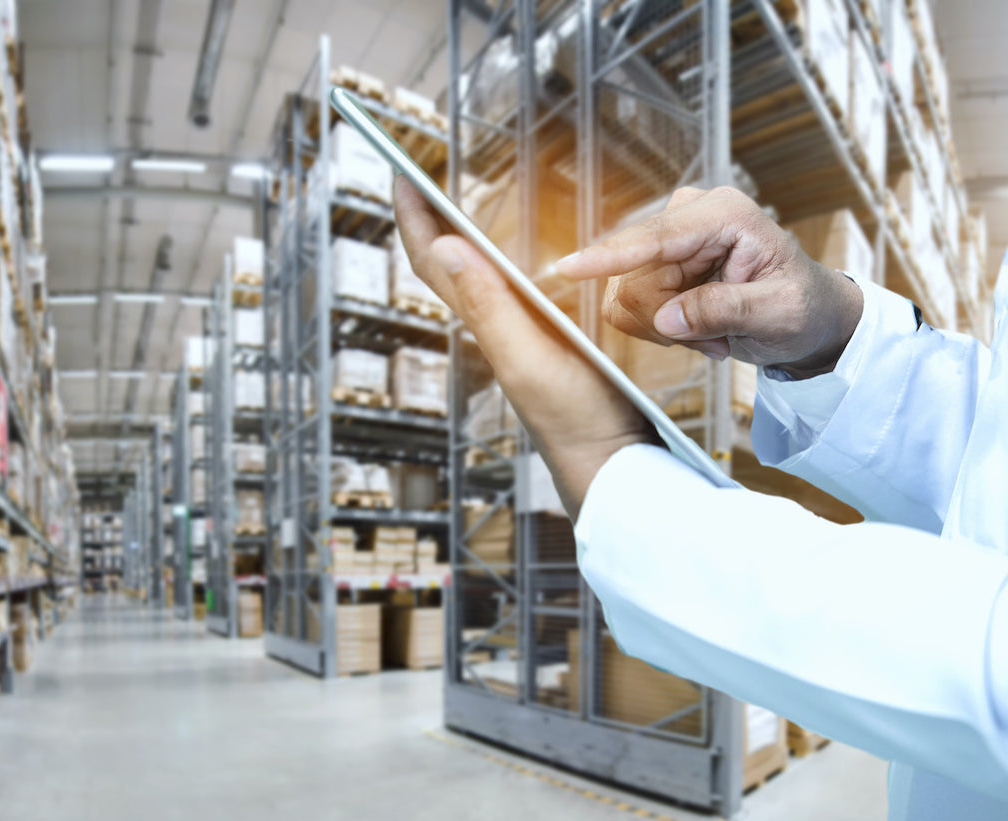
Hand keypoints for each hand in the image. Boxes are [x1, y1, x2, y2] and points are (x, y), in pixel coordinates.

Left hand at [393, 176, 658, 519]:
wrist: (607, 460)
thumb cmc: (570, 416)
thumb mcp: (525, 357)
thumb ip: (487, 304)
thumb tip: (444, 245)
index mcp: (483, 321)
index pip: (434, 260)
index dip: (414, 217)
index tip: (400, 173)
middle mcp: (494, 325)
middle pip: (450, 263)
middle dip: (431, 220)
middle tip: (421, 181)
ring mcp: (519, 335)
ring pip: (479, 278)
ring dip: (464, 239)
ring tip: (458, 207)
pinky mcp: (547, 344)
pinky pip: (513, 292)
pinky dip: (505, 264)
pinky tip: (520, 258)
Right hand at [557, 186, 863, 378]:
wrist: (807, 316)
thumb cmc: (803, 307)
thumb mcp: (778, 313)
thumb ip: (725, 311)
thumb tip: (667, 319)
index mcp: (725, 215)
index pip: (655, 237)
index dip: (610, 256)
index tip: (568, 268)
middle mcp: (690, 217)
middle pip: (635, 279)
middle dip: (670, 322)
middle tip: (719, 338)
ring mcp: (669, 240)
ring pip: (627, 299)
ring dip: (669, 329)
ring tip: (716, 332)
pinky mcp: (657, 263)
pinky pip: (630, 308)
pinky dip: (664, 330)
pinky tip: (701, 329)